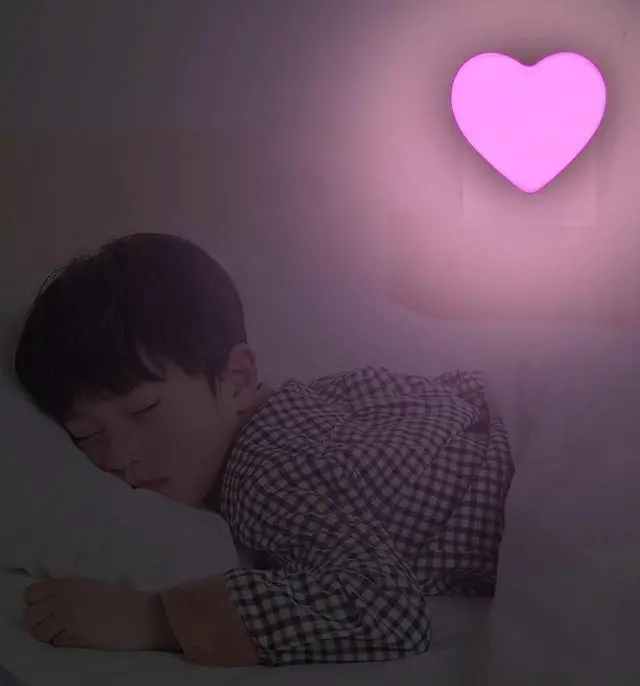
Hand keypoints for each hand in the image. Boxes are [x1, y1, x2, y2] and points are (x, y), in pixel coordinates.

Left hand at [22, 576, 178, 651]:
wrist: (142, 615)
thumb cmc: (120, 600)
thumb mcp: (90, 586)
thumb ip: (66, 592)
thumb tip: (45, 604)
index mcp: (68, 583)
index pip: (30, 594)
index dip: (36, 604)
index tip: (47, 610)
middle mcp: (63, 599)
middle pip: (29, 616)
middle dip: (39, 623)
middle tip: (56, 625)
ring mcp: (68, 618)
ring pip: (38, 633)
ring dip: (49, 636)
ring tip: (67, 633)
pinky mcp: (74, 637)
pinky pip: (56, 645)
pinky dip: (64, 644)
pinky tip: (80, 638)